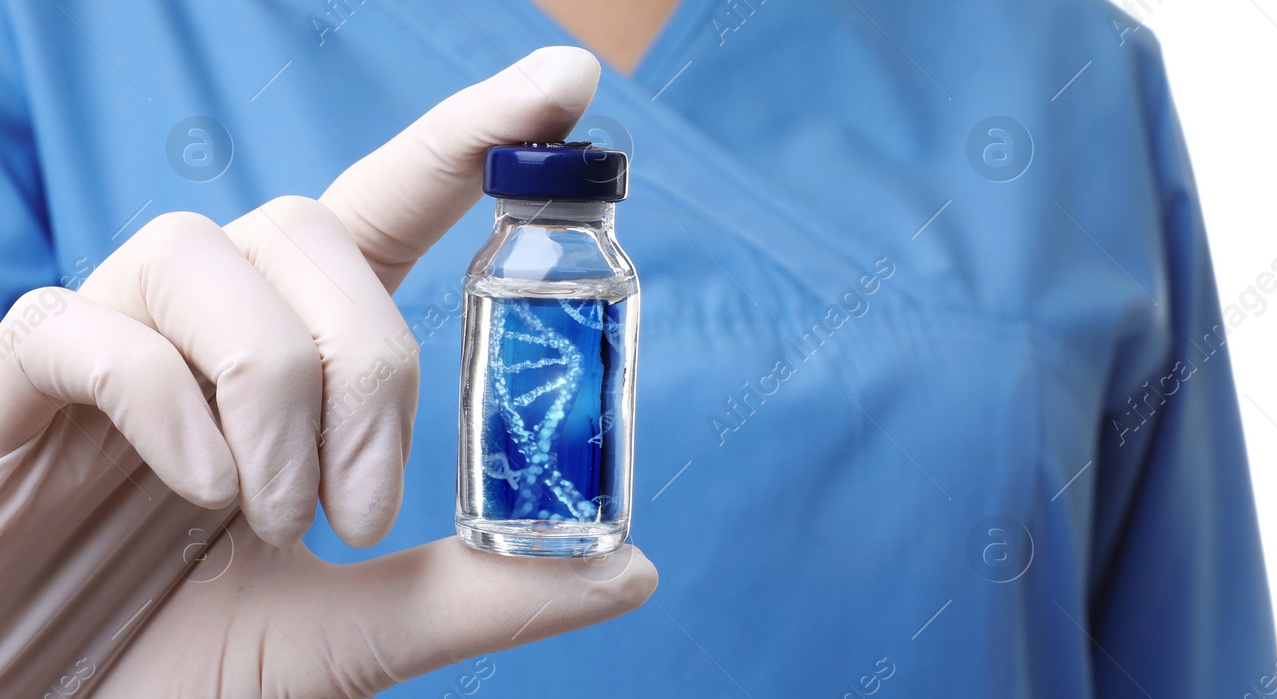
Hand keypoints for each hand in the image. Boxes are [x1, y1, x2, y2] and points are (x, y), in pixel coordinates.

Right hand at [0, 47, 655, 696]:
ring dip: (275, 394)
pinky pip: (95, 329)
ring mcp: (110, 338)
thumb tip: (631, 567)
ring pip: (212, 258)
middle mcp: (210, 319)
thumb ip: (479, 592)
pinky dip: (169, 406)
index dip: (475, 137)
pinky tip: (198, 490)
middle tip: (359, 513)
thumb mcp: (355, 633)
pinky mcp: (19, 376)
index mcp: (297, 356)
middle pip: (313, 228)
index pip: (394, 208)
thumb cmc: (180, 663)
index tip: (571, 86)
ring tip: (271, 517)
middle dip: (370, 364)